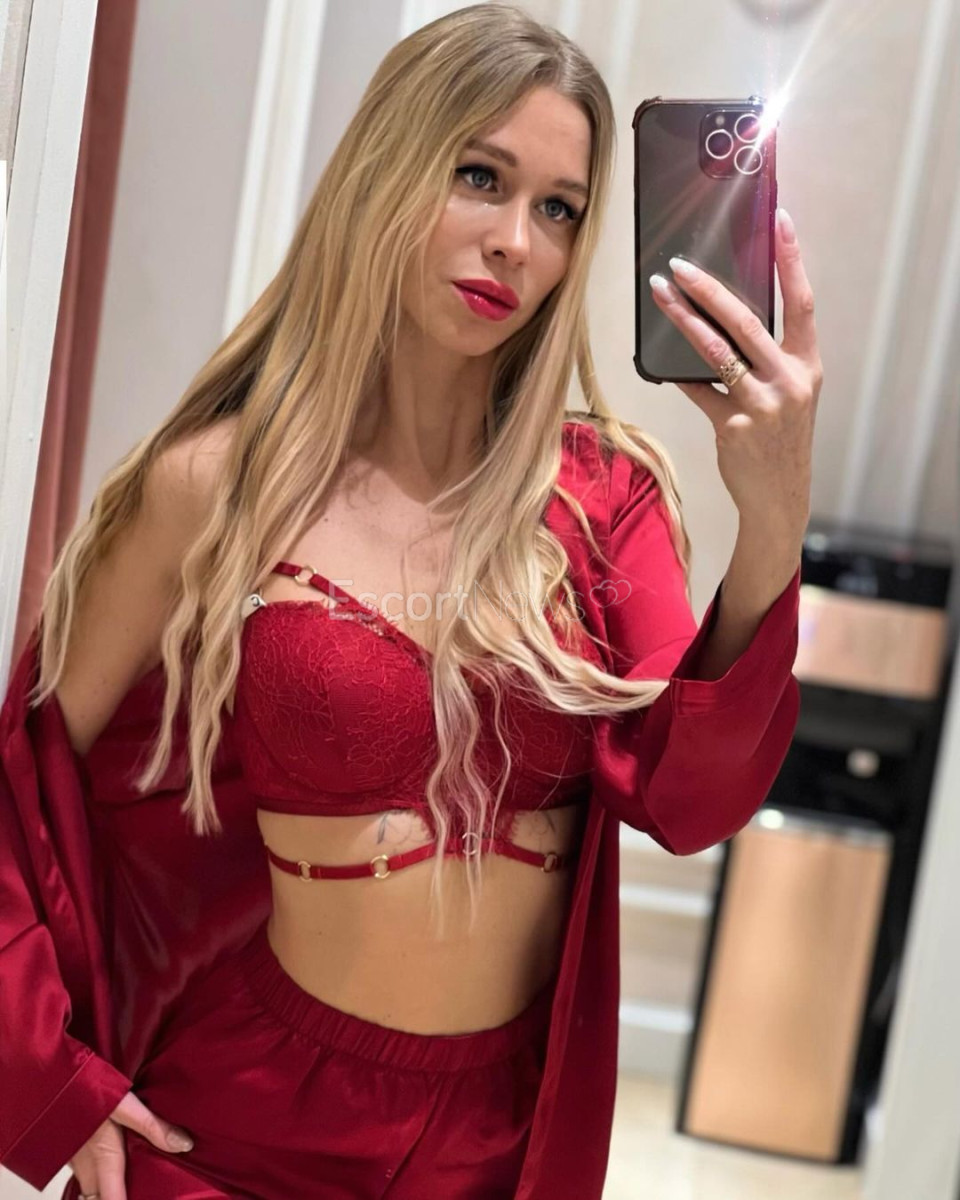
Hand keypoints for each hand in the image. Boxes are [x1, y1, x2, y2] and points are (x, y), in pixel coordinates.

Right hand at [68, 1090, 193, 1199]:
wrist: (49, 1081)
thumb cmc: (84, 1091)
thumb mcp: (124, 1106)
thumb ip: (153, 1127)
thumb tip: (184, 1145)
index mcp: (104, 1160)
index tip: (143, 1197)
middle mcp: (86, 1167)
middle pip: (100, 1199)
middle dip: (115, 1199)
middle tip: (140, 1190)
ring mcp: (74, 1161)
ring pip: (90, 1190)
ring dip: (106, 1191)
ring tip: (129, 1183)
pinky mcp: (68, 1150)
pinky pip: (85, 1175)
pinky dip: (98, 1179)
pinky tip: (112, 1164)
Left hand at [648, 207, 820, 535]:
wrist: (778, 495)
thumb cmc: (778, 437)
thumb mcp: (788, 393)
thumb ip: (767, 358)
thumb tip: (722, 315)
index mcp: (807, 365)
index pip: (802, 302)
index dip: (791, 259)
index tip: (780, 219)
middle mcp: (790, 381)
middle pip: (746, 321)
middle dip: (710, 288)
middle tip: (681, 264)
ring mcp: (763, 404)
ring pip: (715, 351)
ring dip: (684, 320)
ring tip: (662, 294)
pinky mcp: (734, 426)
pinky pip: (698, 390)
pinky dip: (677, 373)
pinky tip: (657, 358)